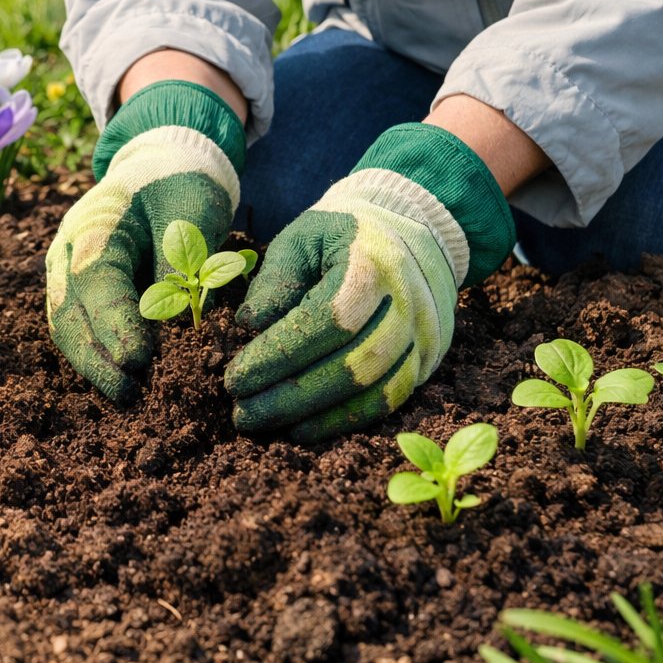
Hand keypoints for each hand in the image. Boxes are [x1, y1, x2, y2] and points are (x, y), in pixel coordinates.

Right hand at [46, 81, 246, 400]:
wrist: (163, 164)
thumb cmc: (181, 186)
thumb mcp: (190, 217)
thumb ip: (180, 269)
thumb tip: (179, 329)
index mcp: (92, 224)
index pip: (94, 281)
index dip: (114, 324)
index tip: (139, 361)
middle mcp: (67, 251)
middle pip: (68, 312)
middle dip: (97, 358)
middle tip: (131, 392)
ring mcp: (65, 270)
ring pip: (66, 326)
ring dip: (93, 364)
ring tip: (128, 396)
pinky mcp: (76, 289)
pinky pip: (77, 326)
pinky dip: (95, 354)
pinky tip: (121, 378)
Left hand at [226, 124, 514, 440]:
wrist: (407, 233)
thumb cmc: (339, 238)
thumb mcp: (301, 239)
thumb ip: (275, 280)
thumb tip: (249, 326)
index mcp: (372, 264)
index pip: (325, 321)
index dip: (278, 355)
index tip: (234, 378)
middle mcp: (407, 302)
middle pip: (350, 364)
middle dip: (289, 396)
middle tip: (240, 411)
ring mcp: (424, 335)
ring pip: (371, 390)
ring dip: (312, 415)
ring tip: (262, 421)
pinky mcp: (428, 360)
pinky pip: (388, 402)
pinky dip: (343, 421)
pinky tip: (302, 429)